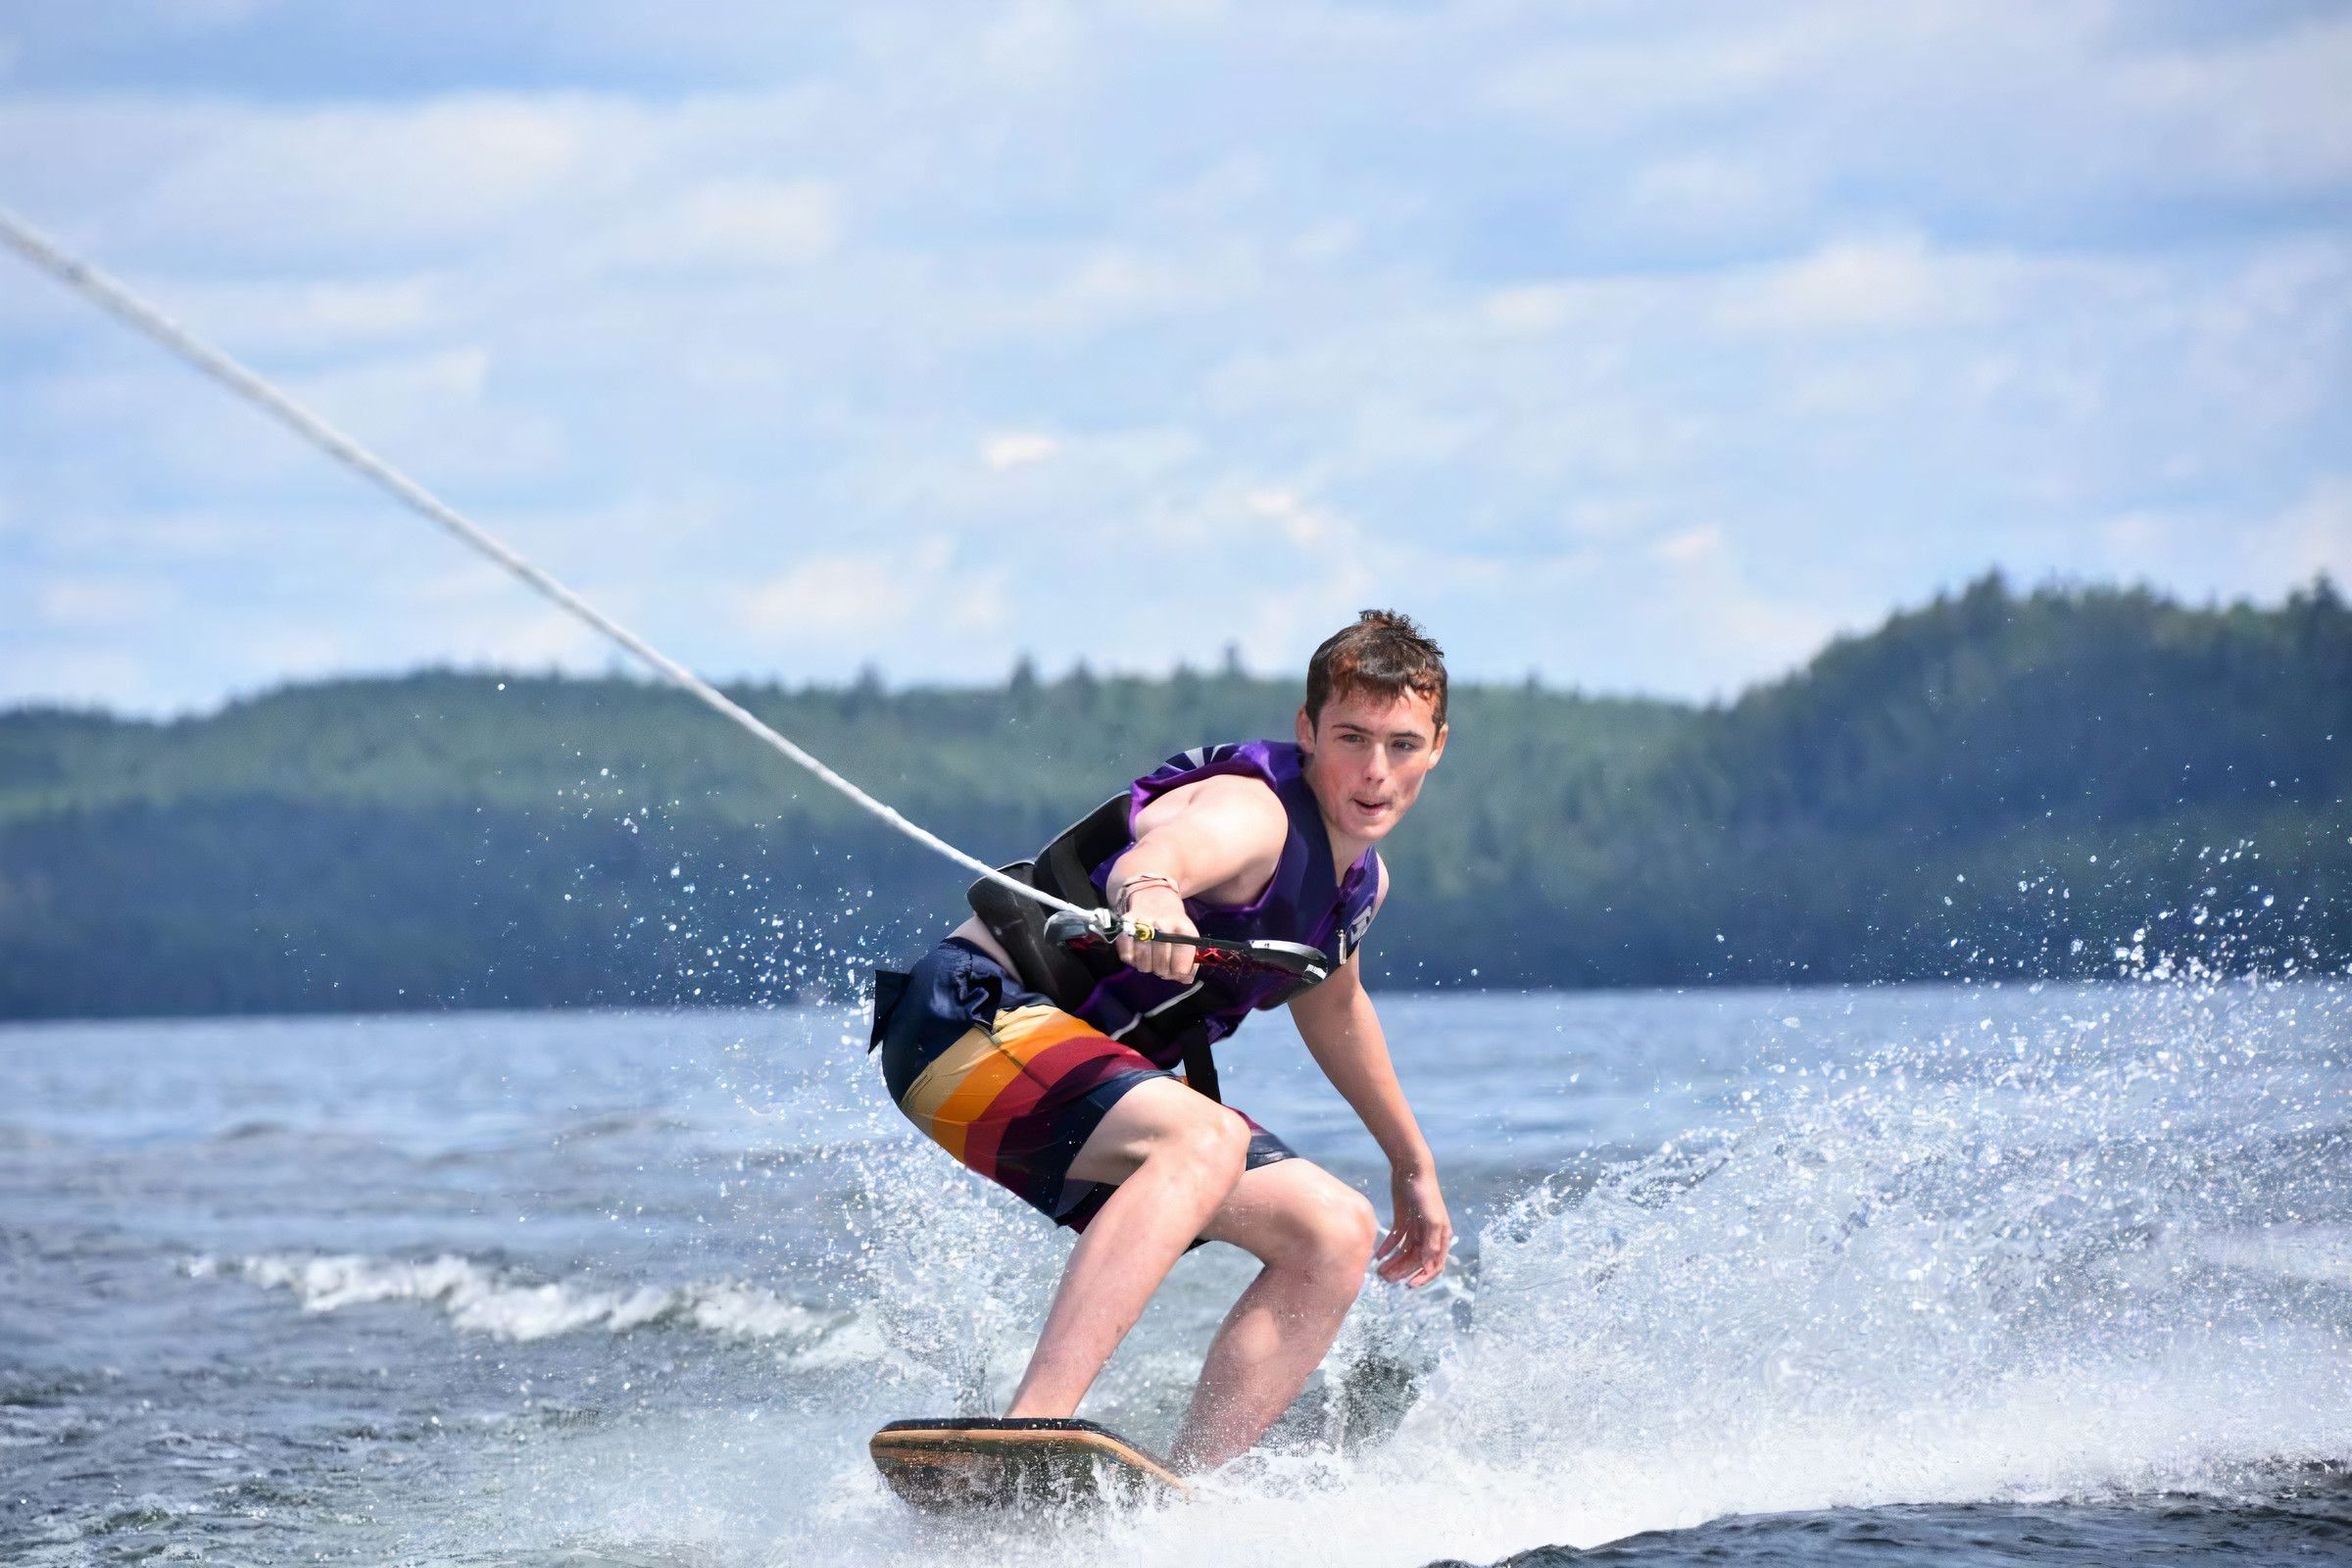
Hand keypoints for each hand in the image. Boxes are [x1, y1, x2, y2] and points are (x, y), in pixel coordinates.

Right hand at [1115, 884, 1198, 982]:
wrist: (1153, 893)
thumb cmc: (1173, 921)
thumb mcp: (1188, 935)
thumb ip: (1189, 960)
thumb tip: (1185, 979)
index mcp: (1184, 930)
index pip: (1180, 967)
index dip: (1179, 973)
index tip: (1177, 969)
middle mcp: (1164, 926)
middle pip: (1161, 968)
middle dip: (1163, 971)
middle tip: (1162, 963)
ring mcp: (1143, 925)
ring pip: (1144, 965)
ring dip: (1147, 966)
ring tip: (1150, 956)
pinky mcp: (1125, 925)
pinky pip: (1127, 957)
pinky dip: (1132, 958)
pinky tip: (1138, 950)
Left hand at [1376, 1165, 1450, 1285]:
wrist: (1411, 1169)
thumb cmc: (1426, 1193)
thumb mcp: (1431, 1220)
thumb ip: (1431, 1244)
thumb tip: (1429, 1268)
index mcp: (1441, 1236)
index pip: (1435, 1265)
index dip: (1423, 1277)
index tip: (1408, 1286)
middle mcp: (1430, 1235)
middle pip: (1416, 1261)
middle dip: (1402, 1271)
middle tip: (1386, 1278)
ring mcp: (1416, 1228)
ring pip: (1405, 1252)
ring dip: (1394, 1262)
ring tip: (1379, 1271)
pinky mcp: (1403, 1220)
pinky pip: (1395, 1240)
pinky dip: (1387, 1248)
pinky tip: (1378, 1256)